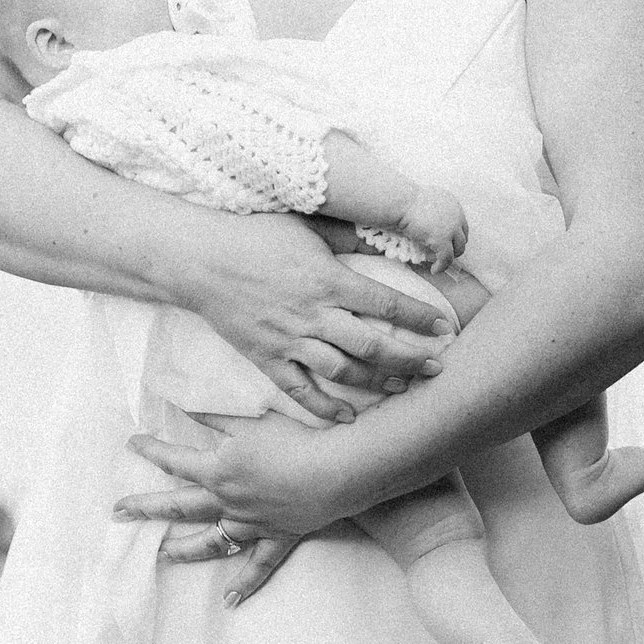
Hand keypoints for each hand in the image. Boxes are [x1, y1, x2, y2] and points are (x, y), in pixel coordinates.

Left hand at [114, 407, 355, 599]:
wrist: (335, 471)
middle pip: (178, 507)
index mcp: (217, 471)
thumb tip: (183, 406)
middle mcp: (227, 502)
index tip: (132, 443)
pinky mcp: (276, 538)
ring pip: (210, 542)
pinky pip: (257, 566)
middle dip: (145, 508)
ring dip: (183, 550)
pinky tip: (228, 602)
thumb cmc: (295, 440)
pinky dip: (243, 584)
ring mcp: (251, 524)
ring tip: (160, 557)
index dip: (151, 449)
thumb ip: (215, 416)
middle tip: (117, 513)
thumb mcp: (251, 420)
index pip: (174, 460)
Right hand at [183, 213, 453, 424]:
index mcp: (327, 279)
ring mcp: (288, 340)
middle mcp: (313, 314)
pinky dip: (323, 407)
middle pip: (371, 345)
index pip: (385, 303)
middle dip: (409, 359)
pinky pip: (299, 389)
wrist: (199, 260)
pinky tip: (347, 416)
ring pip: (342, 371)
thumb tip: (390, 237)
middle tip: (436, 368)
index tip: (444, 327)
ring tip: (402, 388)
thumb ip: (350, 238)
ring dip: (376, 383)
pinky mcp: (266, 357)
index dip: (418, 317)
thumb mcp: (309, 226)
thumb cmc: (255, 235)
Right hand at [395, 183, 468, 272]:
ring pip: (458, 249)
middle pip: (463, 237)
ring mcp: (451, 228)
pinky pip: (446, 258)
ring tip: (440, 263)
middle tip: (444, 254)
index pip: (461, 224)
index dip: (456, 236)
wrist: (401, 202)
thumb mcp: (425, 200)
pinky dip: (441, 266)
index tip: (449, 243)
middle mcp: (456, 215)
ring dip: (450, 257)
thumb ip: (432, 210)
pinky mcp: (442, 239)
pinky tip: (434, 270)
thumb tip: (427, 223)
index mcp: (452, 204)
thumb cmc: (404, 200)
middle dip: (455, 247)